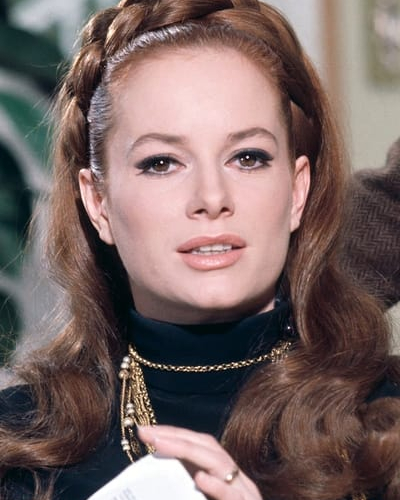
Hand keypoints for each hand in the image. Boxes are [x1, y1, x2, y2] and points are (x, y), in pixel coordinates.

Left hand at [138, 425, 261, 499]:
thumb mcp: (202, 497)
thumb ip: (186, 486)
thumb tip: (154, 474)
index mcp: (224, 475)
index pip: (199, 444)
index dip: (173, 434)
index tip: (145, 431)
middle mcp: (237, 479)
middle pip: (207, 447)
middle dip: (175, 436)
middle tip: (145, 433)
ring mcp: (244, 494)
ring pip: (220, 464)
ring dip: (189, 451)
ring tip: (161, 445)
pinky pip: (234, 496)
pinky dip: (219, 487)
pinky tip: (201, 480)